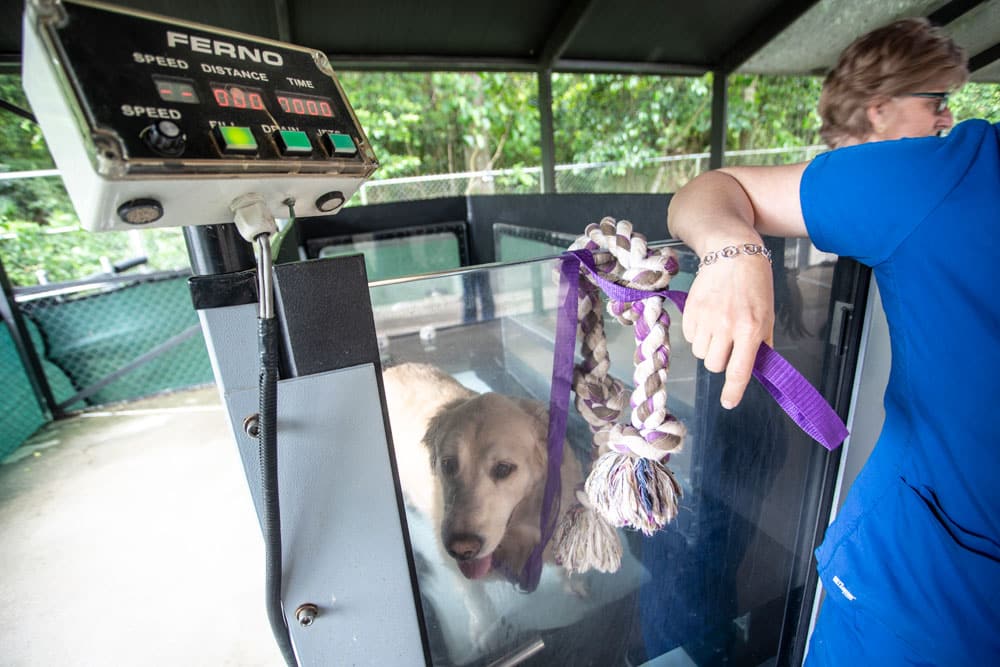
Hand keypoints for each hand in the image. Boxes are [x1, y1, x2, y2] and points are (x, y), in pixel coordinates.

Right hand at [682, 255, 774, 408]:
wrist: (731, 252)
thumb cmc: (755, 284)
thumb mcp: (767, 315)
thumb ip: (761, 344)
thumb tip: (756, 369)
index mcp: (750, 329)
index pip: (739, 371)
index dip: (733, 392)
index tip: (729, 403)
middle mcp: (726, 327)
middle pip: (715, 365)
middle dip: (721, 359)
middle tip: (729, 342)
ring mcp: (706, 319)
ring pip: (700, 353)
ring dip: (709, 347)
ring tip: (718, 325)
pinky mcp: (691, 311)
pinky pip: (690, 338)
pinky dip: (698, 334)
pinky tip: (708, 317)